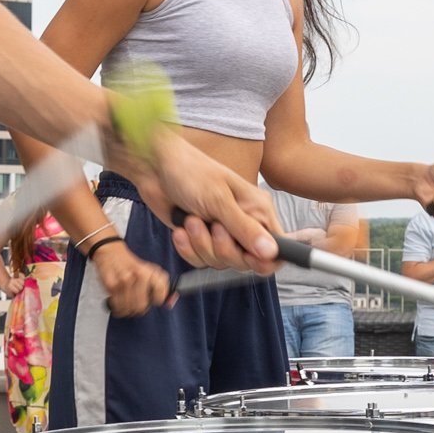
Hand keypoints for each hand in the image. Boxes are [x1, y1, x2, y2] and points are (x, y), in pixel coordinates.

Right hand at [90, 240, 170, 316]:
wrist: (112, 252)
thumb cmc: (132, 265)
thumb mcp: (149, 271)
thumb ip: (160, 286)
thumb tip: (169, 304)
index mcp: (151, 272)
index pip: (160, 293)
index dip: (157, 300)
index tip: (154, 301)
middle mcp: (140, 275)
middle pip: (142, 305)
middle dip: (139, 309)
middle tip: (137, 307)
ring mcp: (125, 281)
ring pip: (129, 308)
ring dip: (128, 311)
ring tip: (127, 306)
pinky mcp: (113, 285)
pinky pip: (118, 305)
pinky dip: (118, 308)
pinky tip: (119, 304)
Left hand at [135, 137, 280, 271]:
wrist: (156, 169)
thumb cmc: (191, 173)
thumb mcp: (219, 200)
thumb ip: (245, 229)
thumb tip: (272, 252)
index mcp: (258, 210)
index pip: (277, 249)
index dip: (264, 260)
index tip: (246, 255)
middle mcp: (244, 224)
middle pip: (247, 262)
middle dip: (225, 250)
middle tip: (212, 227)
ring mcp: (222, 234)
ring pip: (222, 263)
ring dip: (202, 245)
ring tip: (192, 220)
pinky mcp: (201, 240)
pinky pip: (201, 261)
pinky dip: (188, 248)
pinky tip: (181, 228)